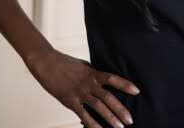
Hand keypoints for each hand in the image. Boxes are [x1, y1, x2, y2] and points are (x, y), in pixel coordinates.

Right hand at [24, 48, 139, 127]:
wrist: (46, 62)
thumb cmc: (64, 63)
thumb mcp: (83, 65)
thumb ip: (93, 73)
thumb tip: (103, 79)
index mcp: (93, 73)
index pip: (113, 78)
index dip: (125, 85)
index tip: (137, 91)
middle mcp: (88, 83)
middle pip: (108, 97)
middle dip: (120, 109)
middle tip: (130, 119)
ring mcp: (79, 92)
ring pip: (98, 107)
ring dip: (110, 118)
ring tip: (120, 127)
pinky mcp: (69, 101)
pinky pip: (83, 115)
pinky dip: (92, 124)